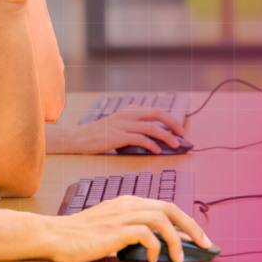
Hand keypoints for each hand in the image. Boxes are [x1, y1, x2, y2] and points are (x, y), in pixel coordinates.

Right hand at [46, 195, 211, 261]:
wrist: (54, 235)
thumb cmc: (80, 236)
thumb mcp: (110, 227)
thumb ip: (131, 230)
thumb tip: (156, 245)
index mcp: (128, 202)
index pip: (165, 206)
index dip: (186, 221)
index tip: (199, 238)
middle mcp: (128, 204)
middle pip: (170, 208)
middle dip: (193, 227)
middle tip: (206, 245)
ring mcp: (121, 215)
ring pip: (162, 219)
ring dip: (177, 240)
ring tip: (179, 258)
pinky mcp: (115, 229)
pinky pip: (146, 234)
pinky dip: (155, 247)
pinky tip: (152, 259)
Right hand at [48, 106, 186, 153]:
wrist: (78, 138)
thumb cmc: (99, 135)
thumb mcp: (118, 126)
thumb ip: (134, 128)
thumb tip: (156, 139)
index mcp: (129, 110)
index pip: (155, 111)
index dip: (170, 119)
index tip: (179, 128)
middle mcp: (127, 114)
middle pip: (157, 114)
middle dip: (173, 124)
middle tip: (182, 134)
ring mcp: (123, 124)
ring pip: (151, 127)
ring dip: (166, 136)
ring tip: (175, 145)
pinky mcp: (118, 136)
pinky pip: (140, 139)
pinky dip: (151, 144)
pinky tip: (156, 150)